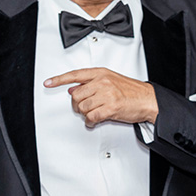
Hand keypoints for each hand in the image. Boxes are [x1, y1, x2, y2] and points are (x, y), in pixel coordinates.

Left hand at [44, 68, 158, 125]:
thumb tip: (73, 88)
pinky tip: (95, 120)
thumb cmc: (130, 90)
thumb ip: (91, 83)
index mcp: (101, 73)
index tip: (48, 83)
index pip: (75, 75)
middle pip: (76, 95)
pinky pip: (91, 117)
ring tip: (94, 114)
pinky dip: (91, 122)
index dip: (59, 79)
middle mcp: (102, 82)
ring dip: (86, 114)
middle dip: (77, 105)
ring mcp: (107, 94)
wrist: (147, 99)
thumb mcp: (110, 80)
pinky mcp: (110, 108)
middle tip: (84, 108)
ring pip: (83, 107)